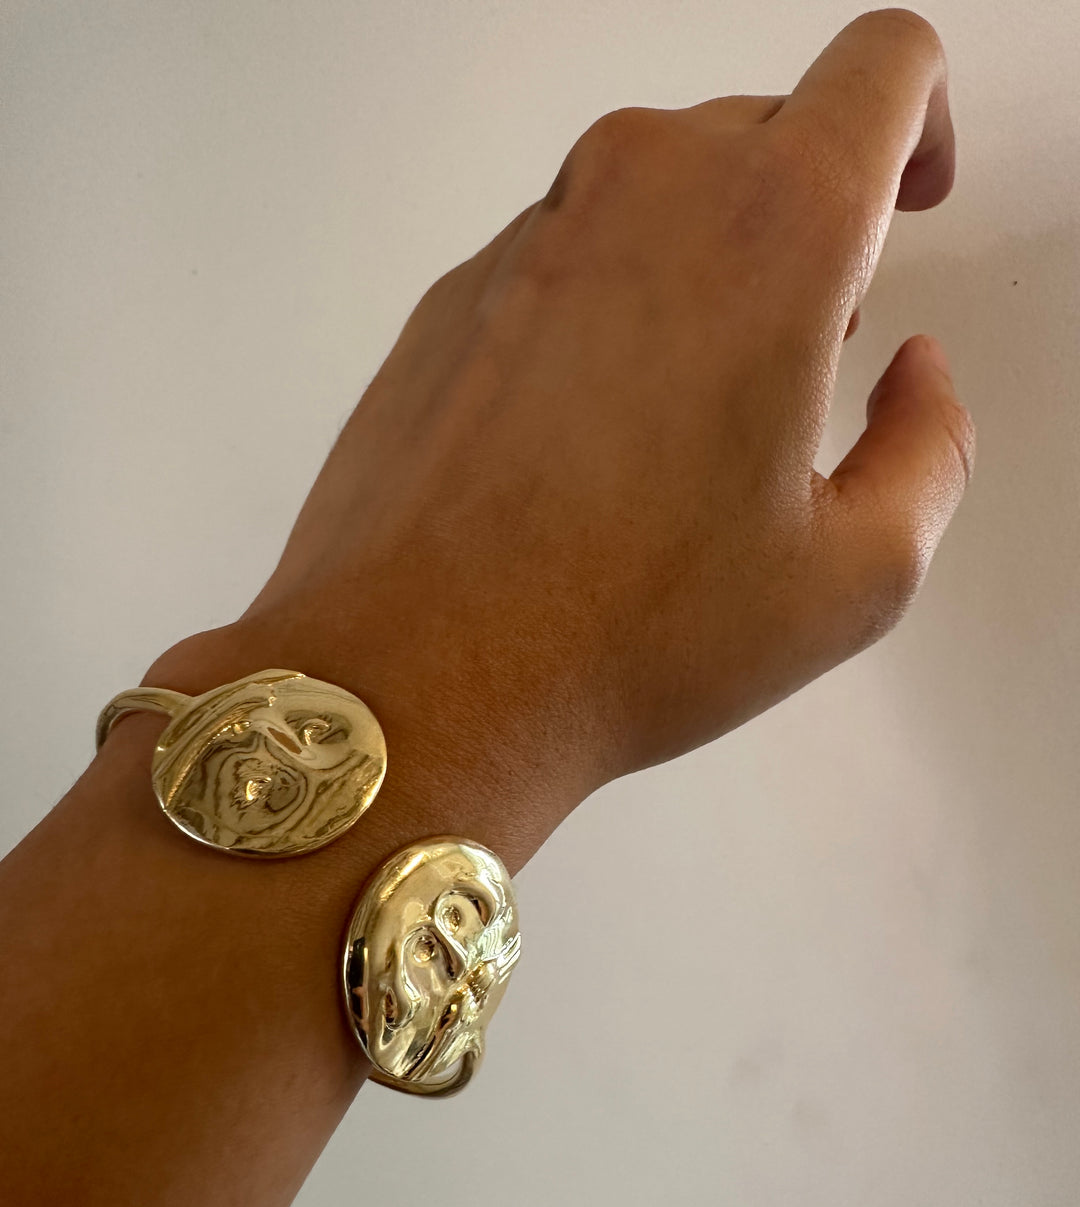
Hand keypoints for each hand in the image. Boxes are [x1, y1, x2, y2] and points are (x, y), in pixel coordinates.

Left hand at [145, 8, 973, 859]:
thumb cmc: (621, 632)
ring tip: (700, 413)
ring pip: (656, 196)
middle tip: (813, 345)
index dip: (918, 122)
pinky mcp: (453, 295)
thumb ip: (933, 446)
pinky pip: (564, 260)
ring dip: (705, 266)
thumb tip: (918, 383)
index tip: (908, 195)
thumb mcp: (855, 575)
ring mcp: (530, 237)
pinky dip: (607, 310)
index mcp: (771, 231)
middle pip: (763, 134)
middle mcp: (641, 195)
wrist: (419, 679)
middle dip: (811, 221)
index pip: (882, 70)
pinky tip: (596, 441)